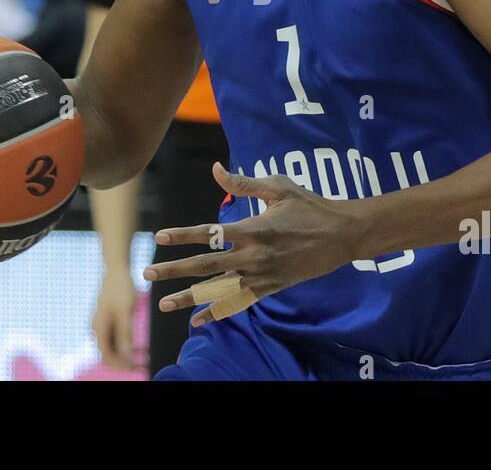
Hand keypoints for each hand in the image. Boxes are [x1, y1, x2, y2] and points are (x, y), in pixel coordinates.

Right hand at [91, 265, 140, 368]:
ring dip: (125, 354)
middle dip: (124, 362)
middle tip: (143, 364)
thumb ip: (126, 333)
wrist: (116, 268)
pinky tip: (139, 346)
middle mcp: (97, 328)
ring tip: (143, 357)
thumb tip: (127, 355)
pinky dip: (125, 345)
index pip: (107, 355)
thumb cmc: (122, 287)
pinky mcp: (107, 319)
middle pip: (107, 354)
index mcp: (99, 327)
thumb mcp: (126, 311)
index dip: (121, 364)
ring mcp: (101, 324)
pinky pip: (114, 338)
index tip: (138, 366)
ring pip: (112, 347)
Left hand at [145, 163, 360, 326]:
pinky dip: (218, 312)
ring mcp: (262, 275)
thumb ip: (244, 182)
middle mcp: (254, 255)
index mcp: (253, 229)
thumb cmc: (310, 206)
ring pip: (218, 289)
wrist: (342, 235)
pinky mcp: (271, 287)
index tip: (159, 237)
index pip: (209, 233)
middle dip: (174, 269)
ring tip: (164, 304)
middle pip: (205, 265)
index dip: (182, 235)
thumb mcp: (279, 187)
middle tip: (147, 272)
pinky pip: (239, 302)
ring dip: (189, 297)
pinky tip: (197, 321)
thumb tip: (216, 169)